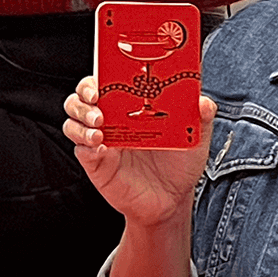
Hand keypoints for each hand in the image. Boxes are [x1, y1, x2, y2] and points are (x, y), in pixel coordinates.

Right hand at [64, 76, 215, 226]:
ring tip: (98, 129)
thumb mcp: (195, 137)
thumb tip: (204, 102)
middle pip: (80, 98)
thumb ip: (201, 118)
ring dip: (81, 120)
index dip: (98, 76)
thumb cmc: (179, 164)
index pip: (105, 82)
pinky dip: (85, 145)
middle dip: (83, 95)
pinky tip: (100, 147)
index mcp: (130, 106)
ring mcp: (101, 141)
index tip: (103, 76)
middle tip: (96, 100)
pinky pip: (80, 150)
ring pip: (73, 121)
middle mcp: (111, 120)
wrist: (171, 200)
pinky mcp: (96, 163)